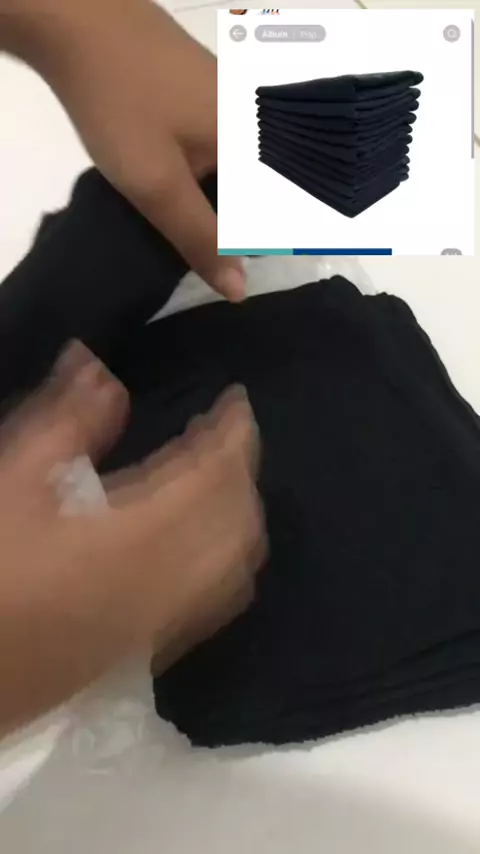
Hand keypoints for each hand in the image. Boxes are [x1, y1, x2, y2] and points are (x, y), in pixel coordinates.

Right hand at [0, 342, 264, 732]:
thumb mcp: (11, 480)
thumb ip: (65, 421)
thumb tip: (98, 367)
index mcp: (139, 537)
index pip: (215, 476)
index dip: (234, 433)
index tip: (237, 400)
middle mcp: (169, 583)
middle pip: (239, 520)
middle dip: (242, 468)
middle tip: (224, 430)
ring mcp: (164, 623)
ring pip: (238, 563)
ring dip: (242, 511)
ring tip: (220, 475)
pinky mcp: (150, 649)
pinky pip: (220, 599)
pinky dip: (232, 556)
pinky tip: (206, 542)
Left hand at [2, 0, 244, 299]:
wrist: (77, 21)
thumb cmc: (122, 105)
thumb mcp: (157, 185)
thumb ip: (201, 238)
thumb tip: (240, 291)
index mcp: (257, 137)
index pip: (284, 207)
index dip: (263, 243)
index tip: (237, 268)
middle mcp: (256, 114)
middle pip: (266, 186)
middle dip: (244, 224)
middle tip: (214, 253)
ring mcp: (230, 97)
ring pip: (244, 165)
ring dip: (225, 199)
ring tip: (198, 226)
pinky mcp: (204, 89)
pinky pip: (224, 143)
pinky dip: (209, 172)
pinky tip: (184, 186)